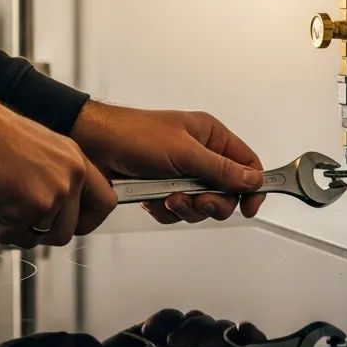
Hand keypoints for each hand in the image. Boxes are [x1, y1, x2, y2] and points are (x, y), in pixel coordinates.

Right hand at [0, 94, 116, 247]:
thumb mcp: (34, 150)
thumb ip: (50, 176)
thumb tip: (46, 211)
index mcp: (74, 157)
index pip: (105, 201)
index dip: (86, 220)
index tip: (70, 224)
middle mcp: (71, 174)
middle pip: (70, 229)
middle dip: (41, 232)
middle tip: (19, 222)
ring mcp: (56, 192)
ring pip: (42, 237)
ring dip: (15, 232)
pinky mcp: (34, 207)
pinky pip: (15, 236)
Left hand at [70, 101, 264, 228]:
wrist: (93, 145)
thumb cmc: (133, 134)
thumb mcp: (183, 151)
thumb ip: (220, 169)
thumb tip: (253, 180)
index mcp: (210, 136)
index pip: (247, 163)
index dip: (252, 187)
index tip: (249, 207)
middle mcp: (199, 155)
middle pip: (227, 192)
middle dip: (212, 202)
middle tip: (198, 200)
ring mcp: (181, 174)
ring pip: (201, 206)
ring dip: (186, 208)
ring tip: (169, 198)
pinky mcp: (163, 189)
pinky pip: (177, 212)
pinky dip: (166, 211)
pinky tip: (154, 200)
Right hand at [97, 308, 267, 346]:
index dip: (251, 340)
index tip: (243, 330)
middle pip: (226, 332)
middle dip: (209, 332)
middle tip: (187, 343)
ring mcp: (184, 345)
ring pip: (201, 319)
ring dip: (186, 326)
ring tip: (168, 343)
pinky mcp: (162, 331)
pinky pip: (175, 314)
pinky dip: (165, 319)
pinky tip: (149, 333)